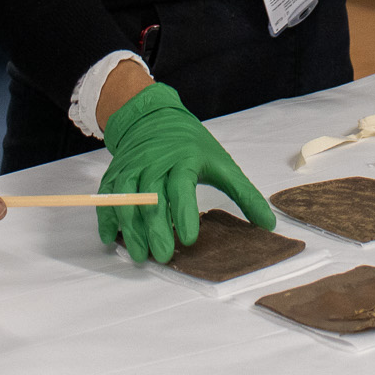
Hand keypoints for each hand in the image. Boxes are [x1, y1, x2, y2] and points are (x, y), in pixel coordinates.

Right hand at [98, 82, 271, 263]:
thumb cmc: (191, 145)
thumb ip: (244, 194)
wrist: (154, 118)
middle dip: (155, 230)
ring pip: (126, 200)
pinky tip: (111, 238)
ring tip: (139, 255)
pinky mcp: (115, 174)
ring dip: (130, 229)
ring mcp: (132, 168)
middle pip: (151, 199)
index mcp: (183, 159)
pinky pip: (107, 197)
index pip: (181, 187)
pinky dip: (106, 218)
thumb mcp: (222, 163)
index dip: (182, 213)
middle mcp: (154, 163)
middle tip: (162, 257)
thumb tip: (268, 224)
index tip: (189, 239)